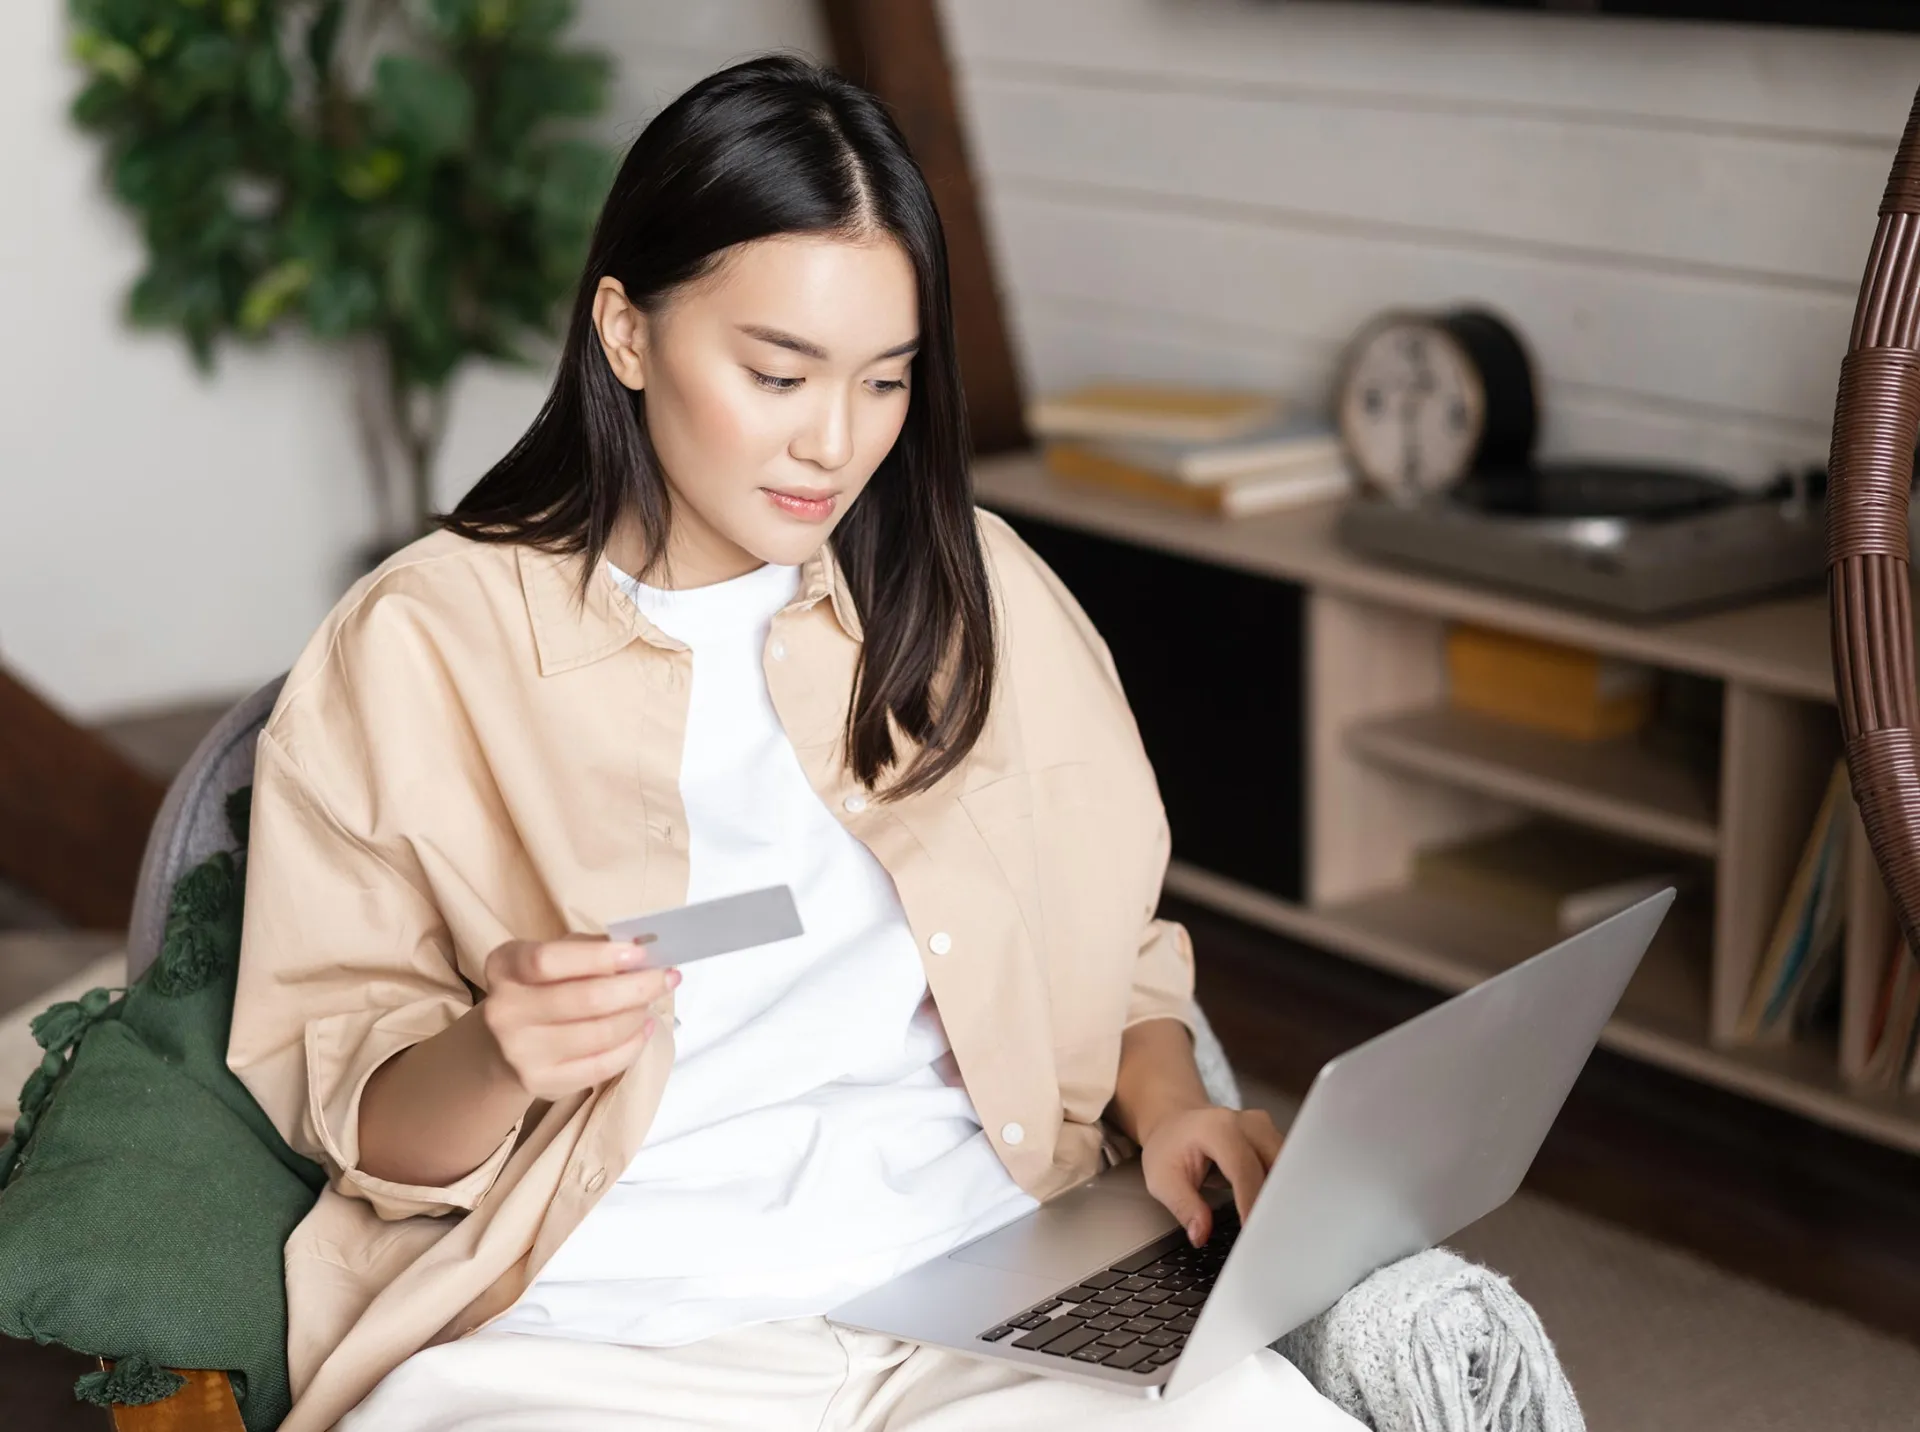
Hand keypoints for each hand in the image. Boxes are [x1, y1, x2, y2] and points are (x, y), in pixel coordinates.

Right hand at [479, 936, 676, 1100]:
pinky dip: (632, 1046)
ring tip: (651, 1003)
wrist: (504, 1046)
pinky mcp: (540, 1082)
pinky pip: (601, 1065)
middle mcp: (504, 1010)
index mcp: (505, 967)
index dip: (600, 957)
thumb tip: (643, 946)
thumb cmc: (542, 989)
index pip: (549, 960)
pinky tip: (644, 1030)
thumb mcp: (555, 959)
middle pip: (586, 999)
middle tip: (666, 978)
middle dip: (638, 987)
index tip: (640, 954)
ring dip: (637, 1016)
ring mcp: (520, 1051)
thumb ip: (591, 949)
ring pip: (600, 1033)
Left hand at [1140, 1105, 1282, 1247]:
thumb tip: (1201, 1234)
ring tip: (1276, 1225)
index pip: (1243, 1168)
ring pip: (1287, 1165)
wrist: (1173, 1121)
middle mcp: (1245, 1122)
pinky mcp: (1271, 1136)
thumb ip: (1184, 1207)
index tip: (1254, 1231)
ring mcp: (1262, 1127)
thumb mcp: (1162, 1179)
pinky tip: (1277, 1210)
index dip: (1251, 1201)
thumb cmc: (1168, 1147)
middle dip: (1275, 1200)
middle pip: (1274, 1164)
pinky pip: (1286, 1164)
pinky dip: (1283, 1187)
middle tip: (1271, 1235)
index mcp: (1217, 1128)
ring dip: (1283, 1194)